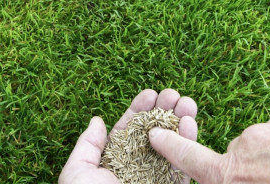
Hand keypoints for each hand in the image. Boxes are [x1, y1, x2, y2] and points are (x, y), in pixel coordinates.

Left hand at [59, 89, 197, 183]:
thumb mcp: (77, 174)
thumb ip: (87, 146)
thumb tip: (97, 119)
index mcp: (115, 161)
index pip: (130, 129)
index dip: (140, 109)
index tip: (150, 93)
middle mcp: (139, 166)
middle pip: (155, 132)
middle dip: (164, 110)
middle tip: (173, 94)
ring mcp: (158, 176)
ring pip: (173, 143)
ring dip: (181, 120)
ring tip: (187, 102)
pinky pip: (185, 163)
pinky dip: (190, 142)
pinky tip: (191, 123)